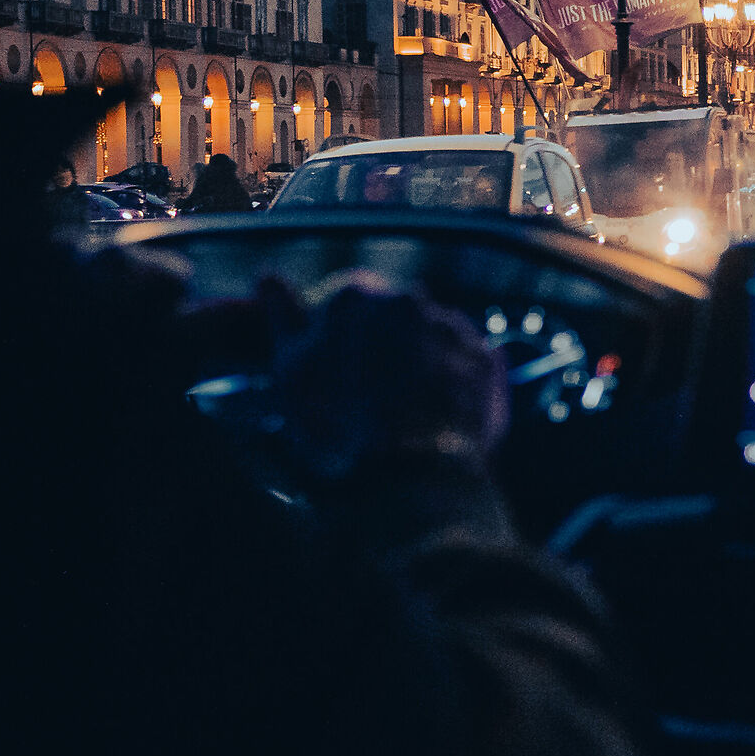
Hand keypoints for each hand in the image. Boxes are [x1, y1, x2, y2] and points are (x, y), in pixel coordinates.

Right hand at [262, 274, 509, 483]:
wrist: (412, 478)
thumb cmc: (339, 428)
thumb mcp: (291, 374)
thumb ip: (282, 317)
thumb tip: (266, 276)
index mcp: (354, 296)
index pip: (344, 299)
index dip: (337, 335)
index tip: (335, 371)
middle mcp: (408, 299)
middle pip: (389, 316)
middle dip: (380, 344)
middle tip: (368, 396)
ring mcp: (452, 327)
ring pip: (429, 336)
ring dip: (418, 361)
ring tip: (404, 413)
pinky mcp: (487, 359)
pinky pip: (463, 363)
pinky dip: (452, 381)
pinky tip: (435, 416)